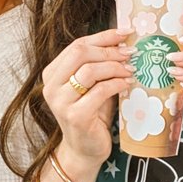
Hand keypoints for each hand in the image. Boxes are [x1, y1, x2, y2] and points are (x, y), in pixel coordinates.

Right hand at [41, 28, 133, 169]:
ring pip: (89, 71)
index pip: (77, 45)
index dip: (103, 36)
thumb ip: (100, 64)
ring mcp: (60, 102)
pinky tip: (127, 84)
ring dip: (114, 67)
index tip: (125, 32)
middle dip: (109, 50)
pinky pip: (99, 91)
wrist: (85, 149)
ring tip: (131, 70)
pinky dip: (116, 84)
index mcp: (52, 73)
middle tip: (131, 53)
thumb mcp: (93, 84)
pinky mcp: (75, 116)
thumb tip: (123, 41)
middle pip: (80, 53)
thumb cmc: (92, 113)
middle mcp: (51, 85)